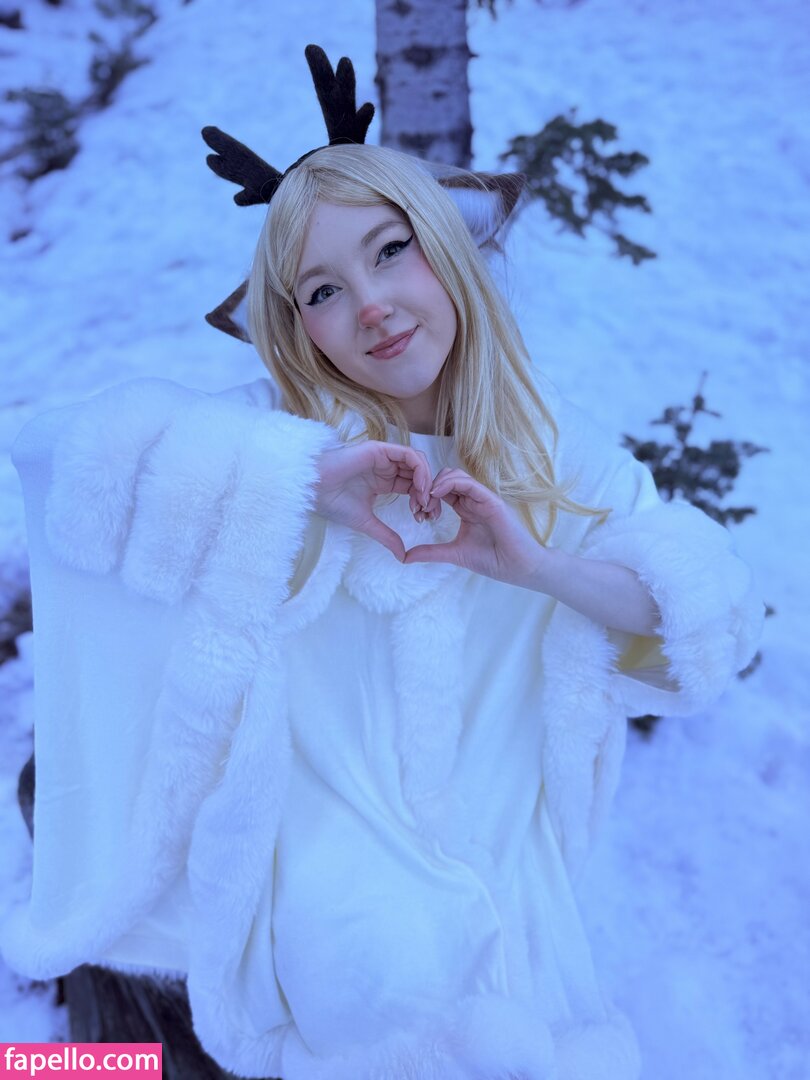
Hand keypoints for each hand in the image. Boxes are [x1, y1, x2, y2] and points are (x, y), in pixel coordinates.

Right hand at [315, 441, 439, 560]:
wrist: (313, 490)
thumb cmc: (333, 503)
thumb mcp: (367, 523)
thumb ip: (387, 536)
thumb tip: (402, 556)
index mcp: (384, 481)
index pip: (413, 487)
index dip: (423, 502)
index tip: (425, 519)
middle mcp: (386, 467)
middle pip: (419, 474)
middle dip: (429, 493)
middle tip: (429, 512)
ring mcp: (384, 457)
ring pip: (418, 462)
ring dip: (426, 481)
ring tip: (424, 501)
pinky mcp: (380, 450)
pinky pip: (409, 454)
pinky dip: (420, 470)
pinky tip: (419, 488)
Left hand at [403, 467, 545, 586]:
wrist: (519, 568)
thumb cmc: (494, 560)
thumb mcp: (454, 554)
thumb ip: (431, 552)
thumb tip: (405, 557)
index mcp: (466, 509)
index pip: (442, 491)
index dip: (425, 496)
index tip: (416, 512)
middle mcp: (473, 500)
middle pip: (446, 478)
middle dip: (427, 487)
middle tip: (418, 506)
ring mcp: (483, 498)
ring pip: (455, 475)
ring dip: (436, 483)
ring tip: (425, 500)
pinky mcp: (491, 500)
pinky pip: (469, 483)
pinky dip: (450, 484)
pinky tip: (436, 495)